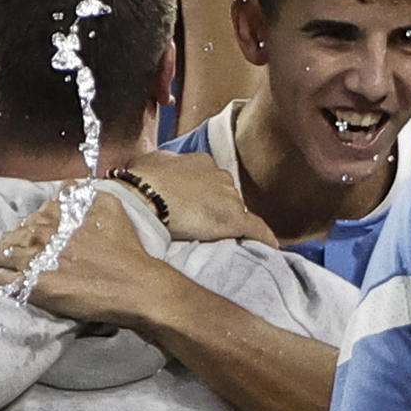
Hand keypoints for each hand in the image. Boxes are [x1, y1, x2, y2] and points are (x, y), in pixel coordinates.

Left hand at [0, 194, 178, 329]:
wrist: (135, 287)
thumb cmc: (128, 250)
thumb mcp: (112, 208)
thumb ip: (87, 193)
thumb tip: (69, 185)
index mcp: (60, 213)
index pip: (35, 213)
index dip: (36, 224)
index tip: (41, 234)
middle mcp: (43, 232)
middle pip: (14, 232)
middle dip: (12, 240)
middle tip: (17, 252)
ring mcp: (34, 259)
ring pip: (0, 252)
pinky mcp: (30, 285)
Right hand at [123, 151, 277, 246]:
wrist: (144, 196)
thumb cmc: (140, 181)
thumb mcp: (151, 162)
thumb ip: (162, 164)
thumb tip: (157, 167)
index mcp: (201, 162)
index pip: (210, 180)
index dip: (204, 194)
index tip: (195, 206)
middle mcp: (220, 176)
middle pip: (226, 195)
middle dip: (217, 208)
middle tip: (200, 224)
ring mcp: (229, 198)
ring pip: (237, 212)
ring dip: (230, 223)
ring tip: (219, 240)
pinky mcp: (234, 220)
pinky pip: (256, 230)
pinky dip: (263, 238)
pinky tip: (270, 248)